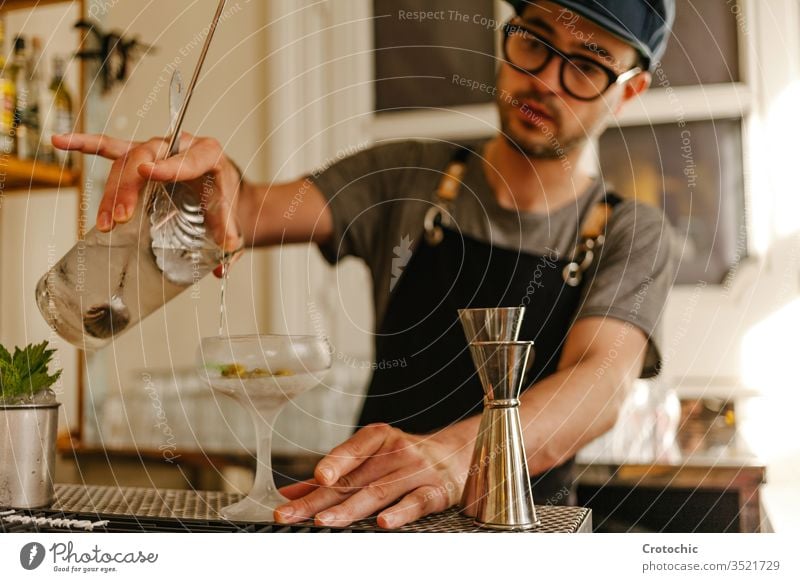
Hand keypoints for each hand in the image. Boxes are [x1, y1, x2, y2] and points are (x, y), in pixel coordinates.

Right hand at [51, 132, 243, 275]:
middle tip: (122, 219)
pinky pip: (110, 149)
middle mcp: (179, 145)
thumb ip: (229, 241)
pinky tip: (61, 141)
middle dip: (129, 187)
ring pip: (124, 163)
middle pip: (145, 158)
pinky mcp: (139, 158)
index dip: (168, 166)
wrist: (224, 190)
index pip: (187, 159)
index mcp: (208, 155)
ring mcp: (156, 151)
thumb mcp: (232, 219)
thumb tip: (221, 268)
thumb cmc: (225, 200)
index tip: (147, 172)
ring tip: (106, 223)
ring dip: (111, 192)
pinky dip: (85, 145)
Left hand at [274, 423, 471, 528]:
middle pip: (355, 479)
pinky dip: (400, 513)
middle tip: (293, 515)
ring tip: (326, 522)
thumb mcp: (372, 457)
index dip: (333, 463)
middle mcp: (397, 451)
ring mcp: (417, 471)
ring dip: (350, 509)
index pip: (351, 451)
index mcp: (378, 438)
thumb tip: (290, 493)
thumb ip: (333, 476)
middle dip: (321, 499)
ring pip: (379, 492)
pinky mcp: (435, 491)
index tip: (316, 477)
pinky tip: (383, 523)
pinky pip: (416, 502)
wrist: (456, 455)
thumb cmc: (406, 458)